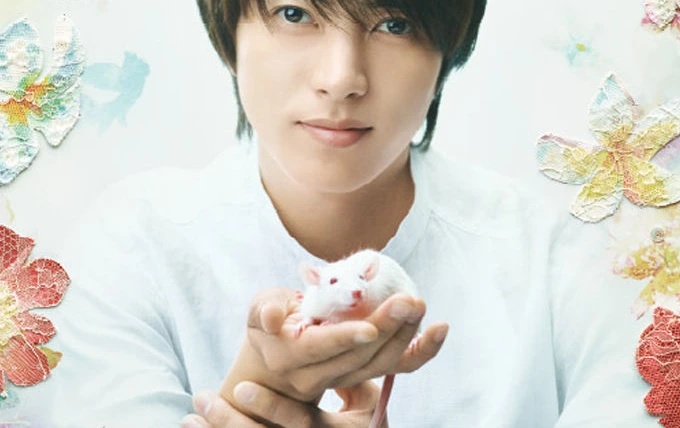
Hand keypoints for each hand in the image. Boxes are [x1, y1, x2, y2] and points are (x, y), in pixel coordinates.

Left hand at [181, 381, 387, 427]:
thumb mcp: (368, 399)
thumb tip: (327, 344)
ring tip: (190, 416)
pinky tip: (194, 424)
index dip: (272, 407)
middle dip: (231, 422)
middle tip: (202, 399)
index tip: (241, 387)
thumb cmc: (364, 417)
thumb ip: (352, 373)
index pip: (302, 423)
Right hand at [221, 287, 448, 403]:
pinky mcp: (364, 374)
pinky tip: (440, 330)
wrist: (277, 361)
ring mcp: (343, 378)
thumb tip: (274, 316)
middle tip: (408, 300)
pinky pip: (396, 368)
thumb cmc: (270, 326)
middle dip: (386, 328)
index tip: (369, 328)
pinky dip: (421, 351)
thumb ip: (264, 310)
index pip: (318, 349)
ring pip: (378, 364)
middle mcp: (317, 375)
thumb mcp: (258, 311)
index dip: (343, 339)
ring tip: (418, 305)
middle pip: (356, 357)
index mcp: (290, 356)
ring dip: (404, 335)